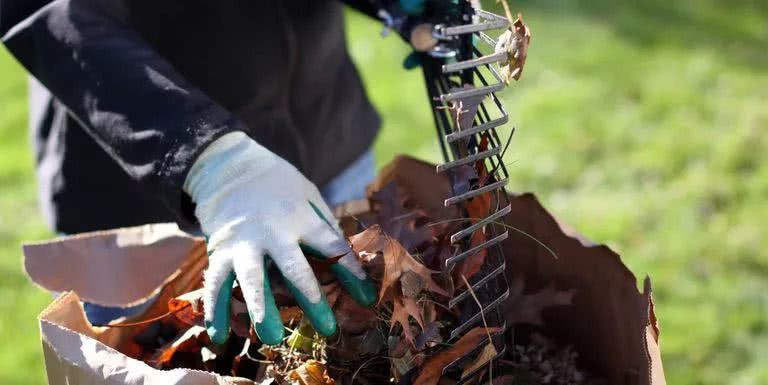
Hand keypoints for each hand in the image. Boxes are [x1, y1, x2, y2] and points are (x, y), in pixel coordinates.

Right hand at [184, 132, 376, 344]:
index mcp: (302, 218)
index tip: (368, 298)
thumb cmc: (280, 187)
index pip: (333, 248)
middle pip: (294, 269)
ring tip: (272, 338)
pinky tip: (219, 336)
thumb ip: (325, 227)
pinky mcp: (219, 251)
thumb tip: (347, 260)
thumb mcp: (309, 197)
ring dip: (262, 309)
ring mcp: (244, 243)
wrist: (230, 168)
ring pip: (252, 280)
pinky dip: (215, 311)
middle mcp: (273, 232)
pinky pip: (216, 284)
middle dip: (312, 299)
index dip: (352, 273)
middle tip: (328, 329)